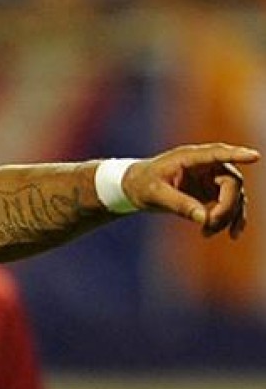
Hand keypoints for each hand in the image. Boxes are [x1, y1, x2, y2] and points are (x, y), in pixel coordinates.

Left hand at [122, 143, 258, 238]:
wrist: (136, 187)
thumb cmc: (142, 184)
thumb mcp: (155, 194)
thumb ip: (179, 204)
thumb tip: (204, 218)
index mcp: (190, 158)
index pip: (218, 154)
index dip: (237, 155)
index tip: (255, 157)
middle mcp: (206, 165)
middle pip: (232, 182)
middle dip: (226, 206)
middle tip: (210, 224)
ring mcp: (211, 178)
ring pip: (235, 196)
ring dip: (228, 217)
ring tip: (207, 233)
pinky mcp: (212, 192)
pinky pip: (230, 205)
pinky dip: (230, 220)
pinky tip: (231, 234)